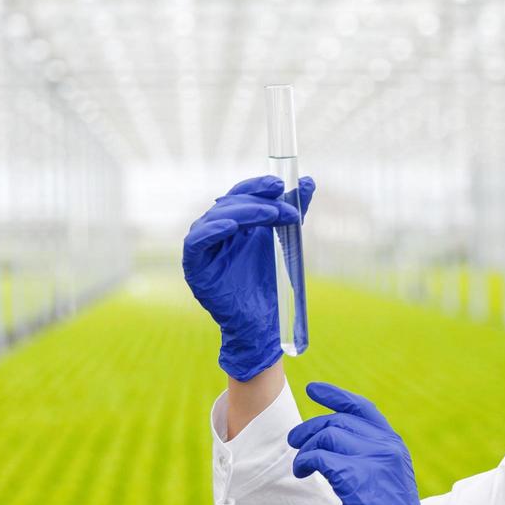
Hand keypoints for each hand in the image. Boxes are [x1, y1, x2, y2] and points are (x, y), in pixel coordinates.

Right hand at [182, 174, 315, 380]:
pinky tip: (231, 227)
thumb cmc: (269, 284)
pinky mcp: (195, 267)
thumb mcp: (285, 242)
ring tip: (270, 215)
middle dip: (261, 203)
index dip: (258, 185)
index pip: (242, 194)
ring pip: (216, 217)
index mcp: (234, 222)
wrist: (262, 323)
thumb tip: (309, 181)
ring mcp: (203, 248)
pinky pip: (196, 243)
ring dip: (245, 212)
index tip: (280, 184)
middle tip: (287, 210)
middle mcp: (216, 230)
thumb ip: (292, 213)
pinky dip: (211, 231)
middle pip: (231, 203)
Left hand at [286, 382, 454, 504]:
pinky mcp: (357, 477)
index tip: (313, 390)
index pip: (362, 408)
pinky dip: (305, 462)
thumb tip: (332, 443)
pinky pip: (320, 456)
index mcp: (393, 444)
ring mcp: (373, 459)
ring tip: (300, 466)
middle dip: (309, 429)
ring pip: (326, 435)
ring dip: (305, 448)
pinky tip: (302, 472)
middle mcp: (386, 446)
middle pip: (337, 421)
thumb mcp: (388, 479)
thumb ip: (369, 457)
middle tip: (293, 442)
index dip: (335, 396)